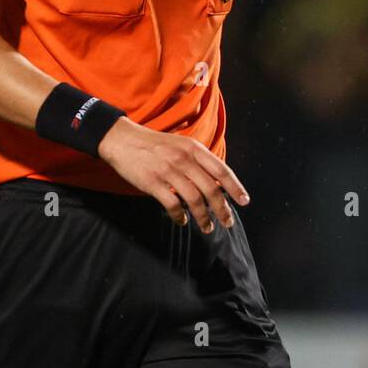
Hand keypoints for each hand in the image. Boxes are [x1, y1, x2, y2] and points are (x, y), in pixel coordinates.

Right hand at [98, 118, 248, 233]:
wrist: (123, 140)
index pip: (222, 170)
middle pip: (211, 189)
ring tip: (208, 228)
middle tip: (228, 222)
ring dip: (204, 217)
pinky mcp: (152, 183)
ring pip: (194, 199)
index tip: (244, 202)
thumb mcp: (182, 145)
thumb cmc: (155, 144)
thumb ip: (199, 160)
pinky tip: (182, 221)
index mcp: (194, 148)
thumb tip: (218, 182)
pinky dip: (180, 217)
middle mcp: (184, 159)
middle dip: (223, 209)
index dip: (235, 187)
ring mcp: (168, 171)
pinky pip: (172, 205)